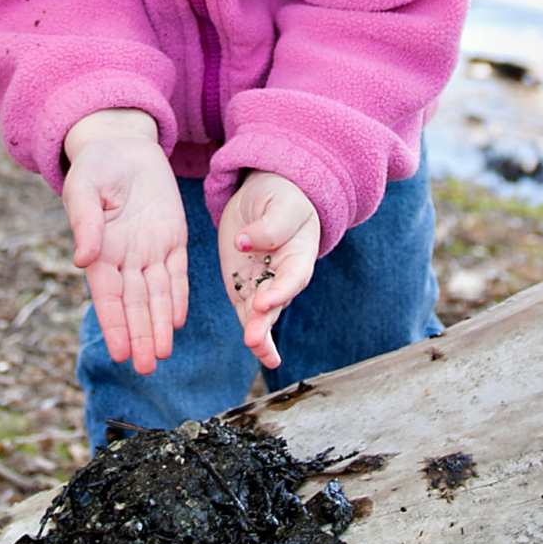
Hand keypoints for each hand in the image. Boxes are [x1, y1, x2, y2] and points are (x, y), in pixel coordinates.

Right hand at [62, 110, 189, 374]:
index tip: (118, 352)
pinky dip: (177, 297)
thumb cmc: (95, 164)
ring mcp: (150, 249)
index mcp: (99, 248)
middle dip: (139, 335)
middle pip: (134, 304)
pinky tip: (177, 321)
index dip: (114, 324)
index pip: (108, 296)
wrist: (123, 142)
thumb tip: (83, 260)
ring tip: (161, 354)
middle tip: (145, 367)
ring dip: (158, 324)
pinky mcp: (172, 237)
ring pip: (156, 295)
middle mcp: (124, 256)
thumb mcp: (85, 187)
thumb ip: (84, 222)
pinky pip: (176, 273)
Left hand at [216, 172, 319, 369]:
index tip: (261, 303)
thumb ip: (269, 225)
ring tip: (253, 347)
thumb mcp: (281, 203)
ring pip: (262, 314)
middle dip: (264, 322)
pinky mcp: (245, 285)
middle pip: (276, 303)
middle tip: (253, 339)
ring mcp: (263, 283)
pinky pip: (246, 311)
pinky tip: (255, 348)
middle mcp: (284, 276)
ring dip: (258, 333)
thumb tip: (243, 242)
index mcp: (299, 255)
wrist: (268, 195)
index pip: (291, 278)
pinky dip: (250, 328)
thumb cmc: (281, 198)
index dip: (278, 292)